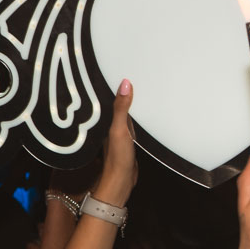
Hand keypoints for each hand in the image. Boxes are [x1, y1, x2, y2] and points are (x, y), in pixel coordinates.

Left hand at [97, 78, 138, 201]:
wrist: (122, 181)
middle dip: (123, 90)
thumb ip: (121, 108)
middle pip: (118, 102)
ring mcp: (119, 132)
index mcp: (106, 120)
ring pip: (125, 112)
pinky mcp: (128, 139)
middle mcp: (111, 124)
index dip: (114, 83)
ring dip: (130, 103)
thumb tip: (125, 84)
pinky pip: (132, 122)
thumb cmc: (117, 158)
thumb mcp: (119, 130)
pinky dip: (136, 116)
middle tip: (132, 72)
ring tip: (139, 87)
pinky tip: (142, 112)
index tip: (120, 67)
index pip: (110, 96)